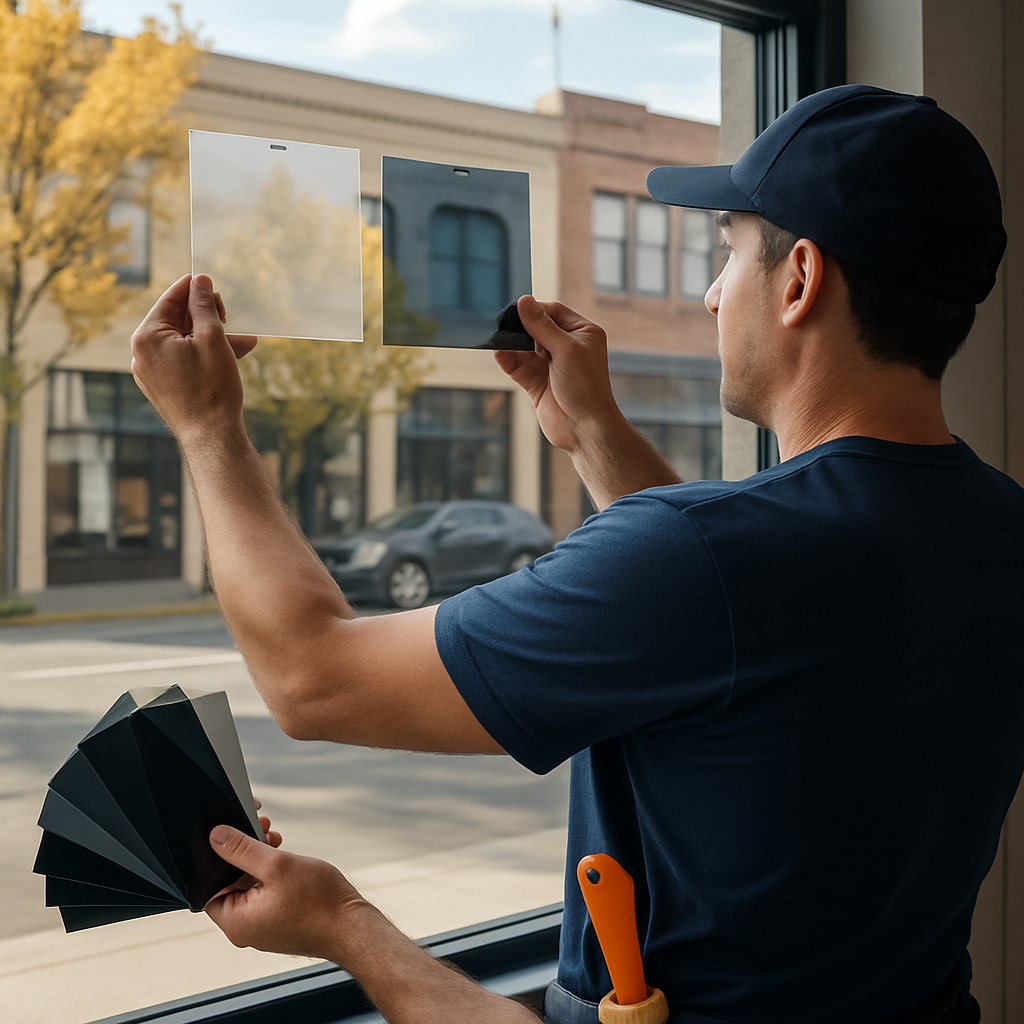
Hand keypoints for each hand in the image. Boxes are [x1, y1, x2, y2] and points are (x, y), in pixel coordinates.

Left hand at [130, 274, 257, 442]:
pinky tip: (231, 357)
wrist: (211, 436)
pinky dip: (204, 357)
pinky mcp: (162, 387)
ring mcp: (150, 373)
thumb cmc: (213, 387)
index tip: (212, 284)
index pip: (170, 299)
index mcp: (147, 336)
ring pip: (183, 343)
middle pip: (177, 321)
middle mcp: (142, 353)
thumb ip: (204, 305)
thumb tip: (200, 281)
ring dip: (212, 339)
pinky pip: (182, 362)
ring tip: (246, 342)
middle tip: (231, 318)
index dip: (194, 289)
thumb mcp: (213, 337)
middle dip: (208, 318)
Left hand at [205, 824, 364, 958]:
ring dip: (260, 859)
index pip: (209, 885)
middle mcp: (245, 928)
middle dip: (243, 851)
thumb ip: (242, 849)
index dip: (216, 856)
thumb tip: (216, 837)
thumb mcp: (277, 865)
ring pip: (250, 885)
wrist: (353, 927)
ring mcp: (263, 926)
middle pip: (230, 882)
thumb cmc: (320, 902)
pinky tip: (286, 856)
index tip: (230, 833)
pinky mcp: (279, 921)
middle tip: (261, 827)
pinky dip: (271, 873)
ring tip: (276, 839)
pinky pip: (265, 893)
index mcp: (236, 921)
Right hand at [493, 295, 621, 453]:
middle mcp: (567, 347)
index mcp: (582, 333)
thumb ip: (542, 326)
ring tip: (498, 339)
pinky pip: (518, 367)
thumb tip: (524, 301)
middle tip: (502, 323)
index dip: (535, 309)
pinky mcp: (536, 383)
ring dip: (511, 344)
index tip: (516, 308)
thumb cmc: (586, 387)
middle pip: (536, 328)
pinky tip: (499, 353)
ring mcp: (550, 366)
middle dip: (520, 327)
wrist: (584, 428)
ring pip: (524, 348)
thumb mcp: (566, 349)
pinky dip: (508, 360)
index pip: (554, 311)